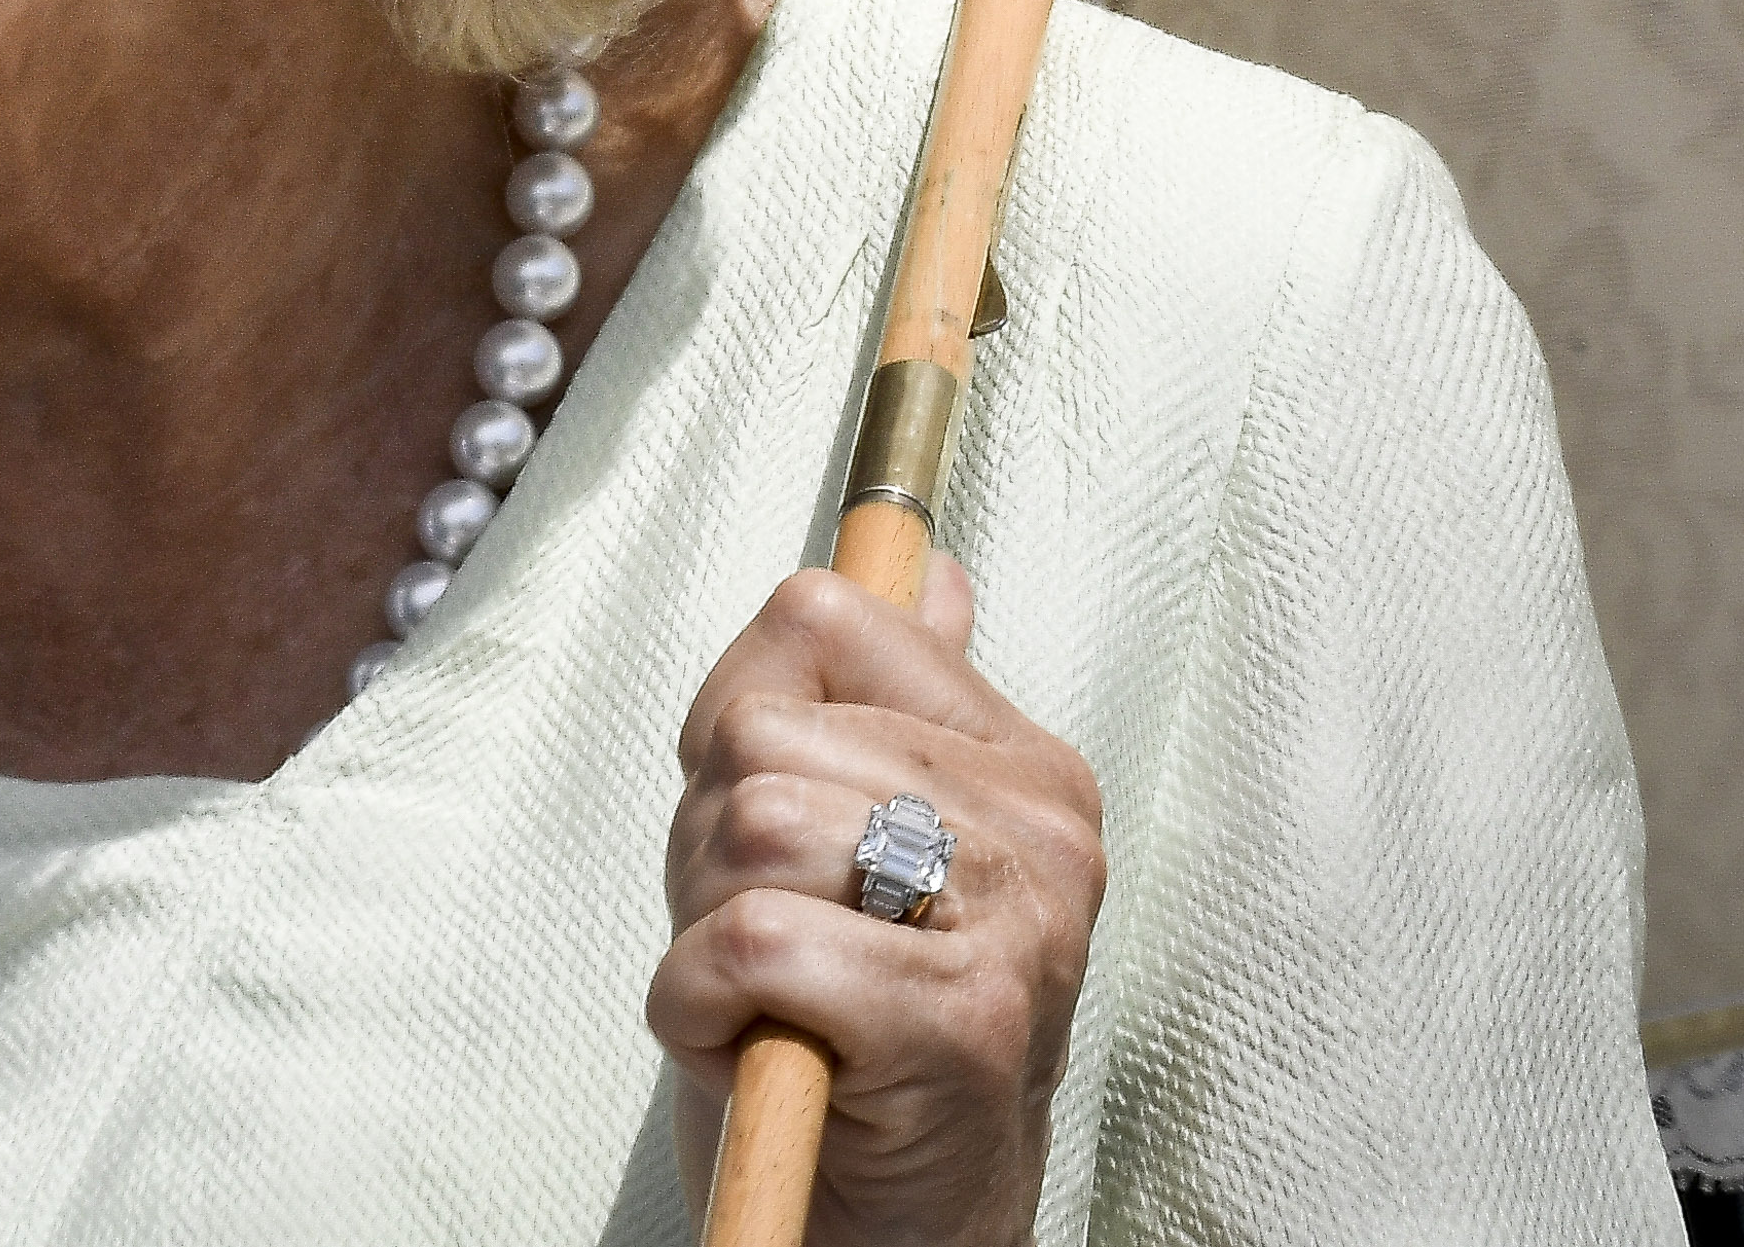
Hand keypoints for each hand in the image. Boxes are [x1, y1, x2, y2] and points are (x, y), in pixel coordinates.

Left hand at [650, 558, 1103, 1246]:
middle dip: (709, 846)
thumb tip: (928, 562)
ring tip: (774, 997)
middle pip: (756, 732)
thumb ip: (881, 700)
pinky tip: (763, 1048)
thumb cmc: (848, 1025)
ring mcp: (1018, 922)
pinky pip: (755, 942)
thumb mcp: (848, 841)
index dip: (735, 725)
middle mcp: (1041, 829)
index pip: (813, 618)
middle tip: (771, 944)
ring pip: (751, 825)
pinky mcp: (965, 1021)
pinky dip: (703, 1006)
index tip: (777, 833)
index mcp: (1021, 763)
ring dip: (706, 929)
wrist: (899, 1222)